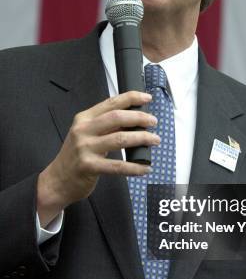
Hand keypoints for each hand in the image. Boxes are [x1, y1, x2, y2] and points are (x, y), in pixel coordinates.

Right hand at [37, 90, 158, 224]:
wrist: (57, 181)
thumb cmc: (75, 157)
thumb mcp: (87, 135)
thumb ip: (107, 126)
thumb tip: (134, 119)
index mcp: (84, 119)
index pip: (111, 103)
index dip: (131, 98)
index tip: (147, 98)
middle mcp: (83, 130)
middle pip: (117, 117)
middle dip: (139, 118)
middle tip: (153, 122)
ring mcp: (85, 148)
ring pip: (120, 139)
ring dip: (142, 138)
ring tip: (154, 140)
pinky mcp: (89, 166)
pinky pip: (118, 166)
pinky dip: (135, 167)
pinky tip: (145, 167)